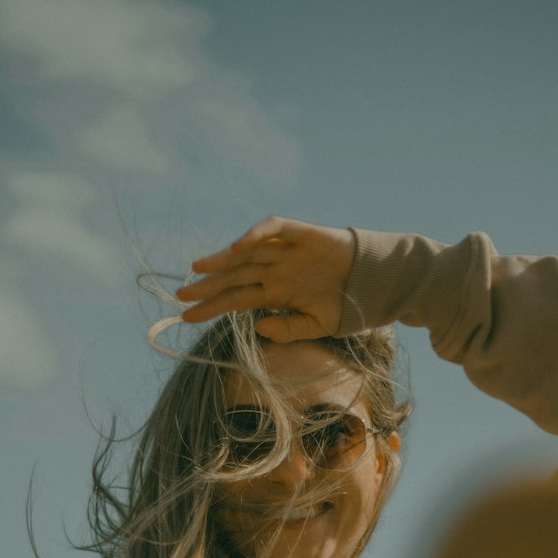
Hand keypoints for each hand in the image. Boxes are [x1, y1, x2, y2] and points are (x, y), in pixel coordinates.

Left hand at [175, 216, 355, 342]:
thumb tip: (259, 327)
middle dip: (207, 285)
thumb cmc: (347, 306)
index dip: (211, 306)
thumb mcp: (317, 326)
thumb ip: (289, 329)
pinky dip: (257, 233)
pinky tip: (239, 246)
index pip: (235, 299)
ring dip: (222, 260)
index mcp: (275, 294)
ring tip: (197, 269)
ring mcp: (287, 252)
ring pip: (247, 253)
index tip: (186, 316)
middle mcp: (275, 271)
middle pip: (234, 276)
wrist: (377, 284)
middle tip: (179, 294)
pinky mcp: (302, 234)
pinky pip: (276, 228)